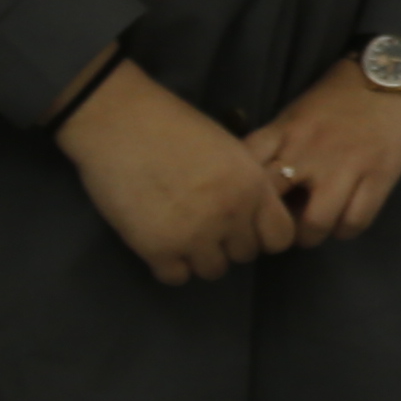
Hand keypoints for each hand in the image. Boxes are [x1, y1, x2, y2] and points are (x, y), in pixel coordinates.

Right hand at [52, 56, 300, 284]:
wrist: (120, 123)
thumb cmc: (173, 126)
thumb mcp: (228, 149)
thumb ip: (245, 184)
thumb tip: (251, 212)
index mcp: (253, 186)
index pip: (280, 237)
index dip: (263, 234)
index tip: (246, 227)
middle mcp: (231, 215)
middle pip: (245, 255)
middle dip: (228, 243)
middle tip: (206, 224)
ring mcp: (195, 236)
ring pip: (213, 271)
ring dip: (200, 256)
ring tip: (182, 232)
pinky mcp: (158, 249)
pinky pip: (176, 277)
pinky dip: (170, 265)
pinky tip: (161, 242)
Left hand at [242, 56, 400, 251]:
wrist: (394, 71)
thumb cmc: (342, 93)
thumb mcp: (297, 113)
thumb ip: (278, 143)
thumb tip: (262, 184)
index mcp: (285, 132)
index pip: (247, 173)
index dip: (241, 199)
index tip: (248, 208)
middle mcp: (309, 152)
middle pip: (275, 208)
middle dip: (274, 229)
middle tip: (280, 232)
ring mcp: (345, 166)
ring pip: (316, 224)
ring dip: (312, 236)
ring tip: (314, 231)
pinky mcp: (379, 175)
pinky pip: (355, 221)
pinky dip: (346, 230)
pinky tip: (344, 222)